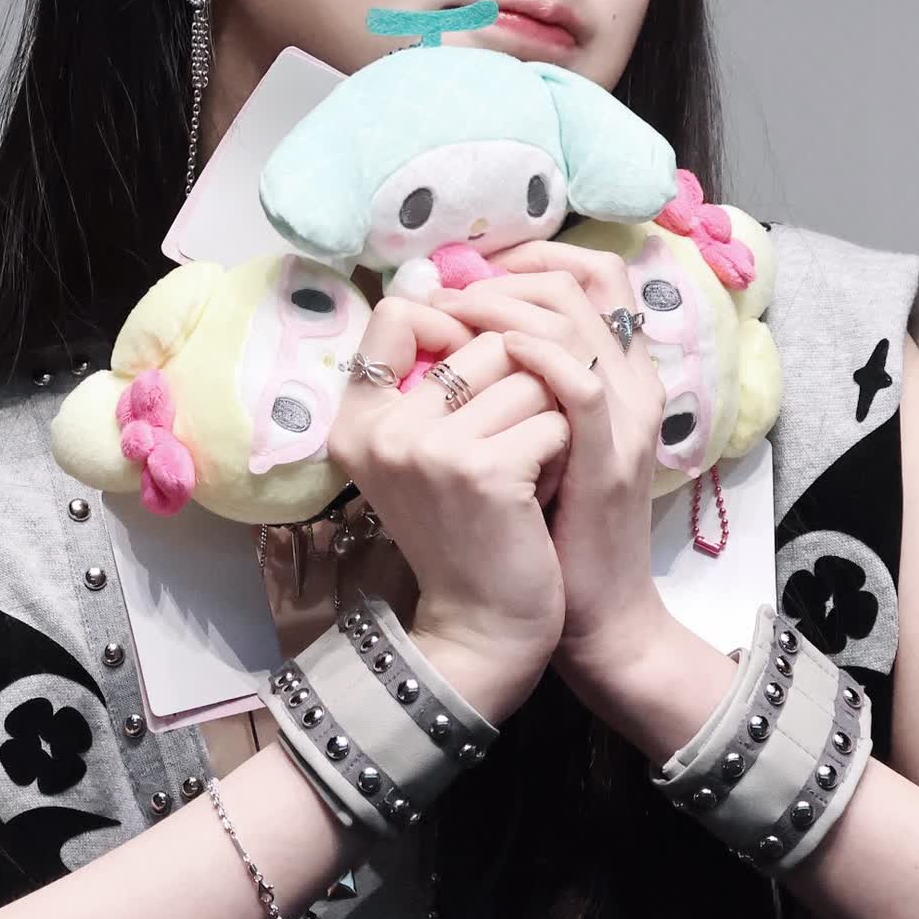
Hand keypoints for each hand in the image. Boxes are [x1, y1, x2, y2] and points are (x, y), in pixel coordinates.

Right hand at [325, 294, 567, 722]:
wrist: (486, 629)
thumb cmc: (471, 530)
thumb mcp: (428, 452)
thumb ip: (434, 379)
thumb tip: (468, 289)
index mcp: (357, 419)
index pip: (398, 312)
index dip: (456, 323)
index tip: (483, 368)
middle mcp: (380, 429)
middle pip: (484, 338)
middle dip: (522, 384)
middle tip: (511, 449)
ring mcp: (427, 448)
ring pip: (528, 373)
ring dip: (548, 418)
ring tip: (527, 471)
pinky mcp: (480, 470)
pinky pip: (552, 417)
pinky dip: (562, 453)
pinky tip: (540, 495)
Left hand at [425, 238, 669, 680]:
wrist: (596, 615)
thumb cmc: (553, 527)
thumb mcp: (541, 439)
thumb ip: (524, 387)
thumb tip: (459, 334)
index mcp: (622, 373)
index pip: (597, 274)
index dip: (537, 257)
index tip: (476, 271)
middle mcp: (634, 383)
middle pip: (582, 281)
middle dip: (507, 276)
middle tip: (453, 294)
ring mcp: (627, 420)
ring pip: (577, 319)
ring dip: (506, 306)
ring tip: (456, 317)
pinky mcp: (610, 460)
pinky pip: (582, 384)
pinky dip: (538, 357)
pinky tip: (494, 354)